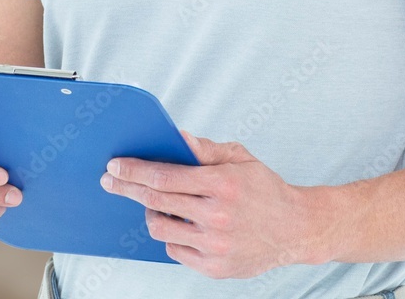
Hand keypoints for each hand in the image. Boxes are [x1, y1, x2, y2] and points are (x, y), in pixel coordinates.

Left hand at [99, 130, 318, 278]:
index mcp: (220, 184)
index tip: (115, 165)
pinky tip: (178, 223)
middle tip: (110, 181)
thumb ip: (205, 149)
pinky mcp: (215, 267)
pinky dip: (171, 235)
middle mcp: (216, 216)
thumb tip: (177, 137)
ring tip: (154, 202)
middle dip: (127, 187)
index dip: (135, 169)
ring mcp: (214, 245)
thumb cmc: (265, 188)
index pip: (164, 175)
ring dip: (150, 212)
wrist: (295, 228)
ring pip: (160, 228)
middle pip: (155, 200)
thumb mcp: (239, 158)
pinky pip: (175, 250)